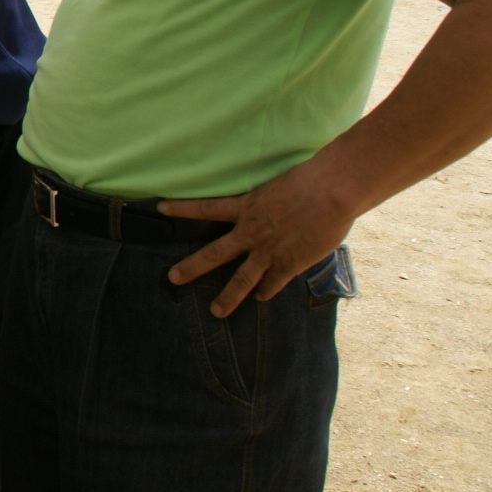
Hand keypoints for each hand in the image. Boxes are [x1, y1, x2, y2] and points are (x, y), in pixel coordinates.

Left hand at [160, 165, 355, 316]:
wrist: (331, 191)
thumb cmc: (312, 179)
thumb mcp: (280, 185)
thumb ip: (271, 200)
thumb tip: (273, 205)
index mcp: (246, 207)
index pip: (205, 207)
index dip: (182, 208)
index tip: (160, 207)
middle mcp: (250, 232)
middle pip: (214, 253)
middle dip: (191, 267)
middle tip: (172, 278)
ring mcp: (268, 250)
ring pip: (242, 279)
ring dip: (228, 298)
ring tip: (216, 312)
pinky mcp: (289, 263)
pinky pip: (273, 283)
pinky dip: (266, 291)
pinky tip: (260, 298)